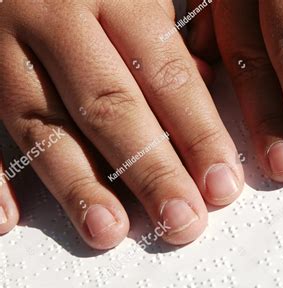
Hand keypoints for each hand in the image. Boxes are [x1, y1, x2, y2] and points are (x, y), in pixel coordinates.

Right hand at [0, 0, 244, 248]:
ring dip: (77, 185)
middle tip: (181, 222)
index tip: (222, 187)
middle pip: (110, 107)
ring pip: (42, 123)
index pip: (168, 77)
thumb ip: (169, 29)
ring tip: (108, 231)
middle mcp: (56, 15)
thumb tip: (201, 85)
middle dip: (149, 172)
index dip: (199, 136)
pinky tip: (8, 219)